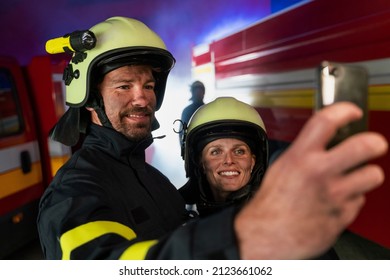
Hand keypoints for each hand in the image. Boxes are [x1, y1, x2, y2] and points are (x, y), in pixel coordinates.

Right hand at [235, 102, 387, 258]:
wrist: (265, 236)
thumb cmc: (269, 204)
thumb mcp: (281, 168)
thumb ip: (304, 153)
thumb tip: (324, 141)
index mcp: (300, 157)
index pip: (327, 121)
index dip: (345, 110)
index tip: (353, 112)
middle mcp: (320, 173)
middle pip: (365, 145)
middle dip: (375, 142)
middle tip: (374, 144)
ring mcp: (335, 195)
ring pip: (372, 175)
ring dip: (366, 174)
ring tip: (354, 177)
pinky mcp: (343, 215)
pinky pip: (359, 201)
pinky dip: (351, 199)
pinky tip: (336, 202)